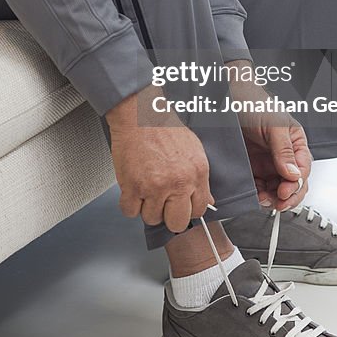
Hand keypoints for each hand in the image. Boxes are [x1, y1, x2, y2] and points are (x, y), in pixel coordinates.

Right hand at [105, 84, 213, 232]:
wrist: (140, 114)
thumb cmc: (164, 128)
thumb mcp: (194, 150)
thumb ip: (200, 178)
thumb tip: (208, 201)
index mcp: (197, 173)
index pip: (198, 210)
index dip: (187, 209)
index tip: (179, 205)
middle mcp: (179, 182)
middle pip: (177, 222)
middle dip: (168, 216)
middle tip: (162, 202)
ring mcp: (155, 186)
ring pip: (151, 219)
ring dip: (146, 207)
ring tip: (145, 189)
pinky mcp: (133, 186)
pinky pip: (129, 212)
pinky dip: (128, 204)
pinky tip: (133, 190)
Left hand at [225, 61, 312, 210]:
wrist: (228, 98)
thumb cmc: (254, 103)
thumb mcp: (274, 125)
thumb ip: (284, 150)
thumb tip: (293, 174)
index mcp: (295, 143)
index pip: (303, 170)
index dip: (297, 185)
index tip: (285, 192)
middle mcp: (284, 155)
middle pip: (292, 184)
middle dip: (287, 196)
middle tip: (277, 202)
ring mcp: (268, 162)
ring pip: (277, 189)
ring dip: (272, 198)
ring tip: (263, 199)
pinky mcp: (253, 167)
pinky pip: (260, 186)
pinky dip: (259, 194)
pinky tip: (255, 194)